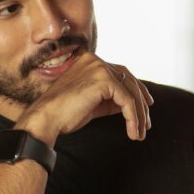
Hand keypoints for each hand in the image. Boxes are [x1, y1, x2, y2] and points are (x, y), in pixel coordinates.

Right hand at [17, 52, 153, 143]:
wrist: (46, 118)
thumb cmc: (64, 114)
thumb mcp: (93, 102)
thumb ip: (110, 98)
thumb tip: (132, 103)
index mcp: (90, 61)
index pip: (121, 73)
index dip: (137, 88)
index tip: (147, 104)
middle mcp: (95, 60)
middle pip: (129, 80)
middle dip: (141, 103)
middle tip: (147, 123)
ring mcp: (99, 67)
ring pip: (131, 92)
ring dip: (139, 114)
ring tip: (140, 133)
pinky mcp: (103, 80)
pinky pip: (126, 101)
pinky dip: (133, 117)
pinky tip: (133, 132)